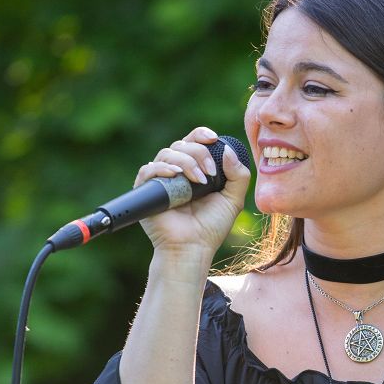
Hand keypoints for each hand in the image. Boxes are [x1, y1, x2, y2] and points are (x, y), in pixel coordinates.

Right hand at [135, 125, 249, 261]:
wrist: (193, 248)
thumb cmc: (211, 227)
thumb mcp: (233, 200)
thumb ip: (238, 175)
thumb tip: (227, 149)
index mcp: (194, 170)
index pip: (194, 141)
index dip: (202, 135)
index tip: (214, 139)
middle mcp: (175, 171)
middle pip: (182, 144)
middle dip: (199, 153)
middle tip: (210, 173)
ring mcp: (160, 180)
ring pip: (167, 153)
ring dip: (186, 161)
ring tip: (199, 181)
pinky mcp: (146, 190)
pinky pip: (149, 169)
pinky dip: (163, 168)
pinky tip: (175, 174)